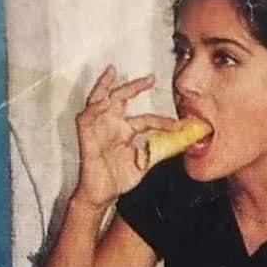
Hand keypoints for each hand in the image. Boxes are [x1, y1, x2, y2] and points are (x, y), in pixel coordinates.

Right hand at [74, 66, 180, 208]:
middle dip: (134, 86)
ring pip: (99, 99)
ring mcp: (99, 128)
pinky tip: (100, 101)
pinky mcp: (86, 136)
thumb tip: (178, 144)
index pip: (147, 119)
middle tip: (150, 79)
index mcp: (126, 130)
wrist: (103, 194)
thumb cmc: (118, 178)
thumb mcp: (143, 162)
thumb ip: (157, 151)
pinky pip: (86, 117)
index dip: (164, 121)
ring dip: (104, 85)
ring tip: (111, 73)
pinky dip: (92, 108)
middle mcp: (112, 125)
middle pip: (122, 98)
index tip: (180, 124)